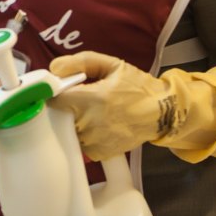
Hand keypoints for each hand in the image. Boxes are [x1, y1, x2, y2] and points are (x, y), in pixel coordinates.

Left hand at [49, 51, 215, 162]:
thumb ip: (81, 62)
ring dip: (77, 121)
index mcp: (91, 99)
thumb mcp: (112, 65)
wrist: (161, 113)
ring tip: (95, 112)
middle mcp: (90, 123)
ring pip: (71, 130)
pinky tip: (100, 125)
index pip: (55, 100)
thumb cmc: (136, 87)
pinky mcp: (100, 153)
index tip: (59, 90)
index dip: (54, 93)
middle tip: (83, 99)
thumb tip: (54, 68)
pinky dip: (87, 134)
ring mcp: (94, 141)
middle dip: (68, 106)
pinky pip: (82, 143)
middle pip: (61, 115)